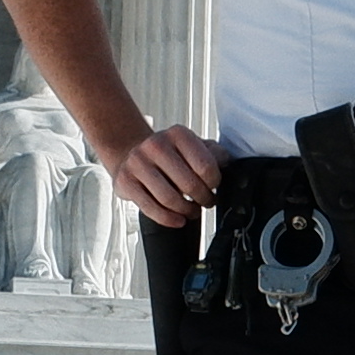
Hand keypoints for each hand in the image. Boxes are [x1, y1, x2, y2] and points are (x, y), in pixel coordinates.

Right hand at [109, 127, 226, 225]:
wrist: (131, 153)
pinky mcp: (125, 181)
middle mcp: (155, 145)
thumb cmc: (169, 154)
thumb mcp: (193, 146)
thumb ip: (214, 153)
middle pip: (188, 184)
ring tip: (193, 211)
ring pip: (169, 199)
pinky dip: (168, 219)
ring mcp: (137, 162)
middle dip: (203, 199)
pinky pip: (150, 208)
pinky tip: (178, 220)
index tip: (214, 187)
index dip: (215, 182)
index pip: (205, 165)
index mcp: (178, 134)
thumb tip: (229, 165)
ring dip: (187, 211)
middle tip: (207, 202)